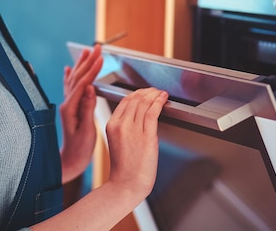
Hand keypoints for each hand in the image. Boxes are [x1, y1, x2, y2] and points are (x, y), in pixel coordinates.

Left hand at [59, 44, 103, 182]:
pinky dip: (71, 75)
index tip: (101, 59)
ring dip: (81, 64)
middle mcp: (66, 104)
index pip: (83, 84)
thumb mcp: (87, 132)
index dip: (92, 70)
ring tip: (86, 51)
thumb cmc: (80, 150)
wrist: (70, 161)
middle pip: (78, 77)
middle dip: (88, 61)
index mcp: (71, 109)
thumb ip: (87, 109)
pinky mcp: (70, 108)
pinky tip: (69, 68)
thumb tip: (90, 89)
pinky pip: (70, 87)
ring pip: (74, 79)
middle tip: (97, 48)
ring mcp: (67, 105)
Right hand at [106, 87, 167, 201]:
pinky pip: (153, 112)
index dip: (137, 93)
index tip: (145, 92)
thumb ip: (124, 127)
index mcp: (111, 125)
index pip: (125, 101)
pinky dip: (159, 102)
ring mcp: (133, 129)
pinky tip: (164, 98)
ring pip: (144, 103)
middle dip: (147, 92)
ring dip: (154, 95)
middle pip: (135, 99)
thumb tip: (138, 115)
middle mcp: (121, 124)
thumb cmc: (124, 168)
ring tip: (160, 93)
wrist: (126, 184)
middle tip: (154, 91)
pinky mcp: (146, 136)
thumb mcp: (117, 142)